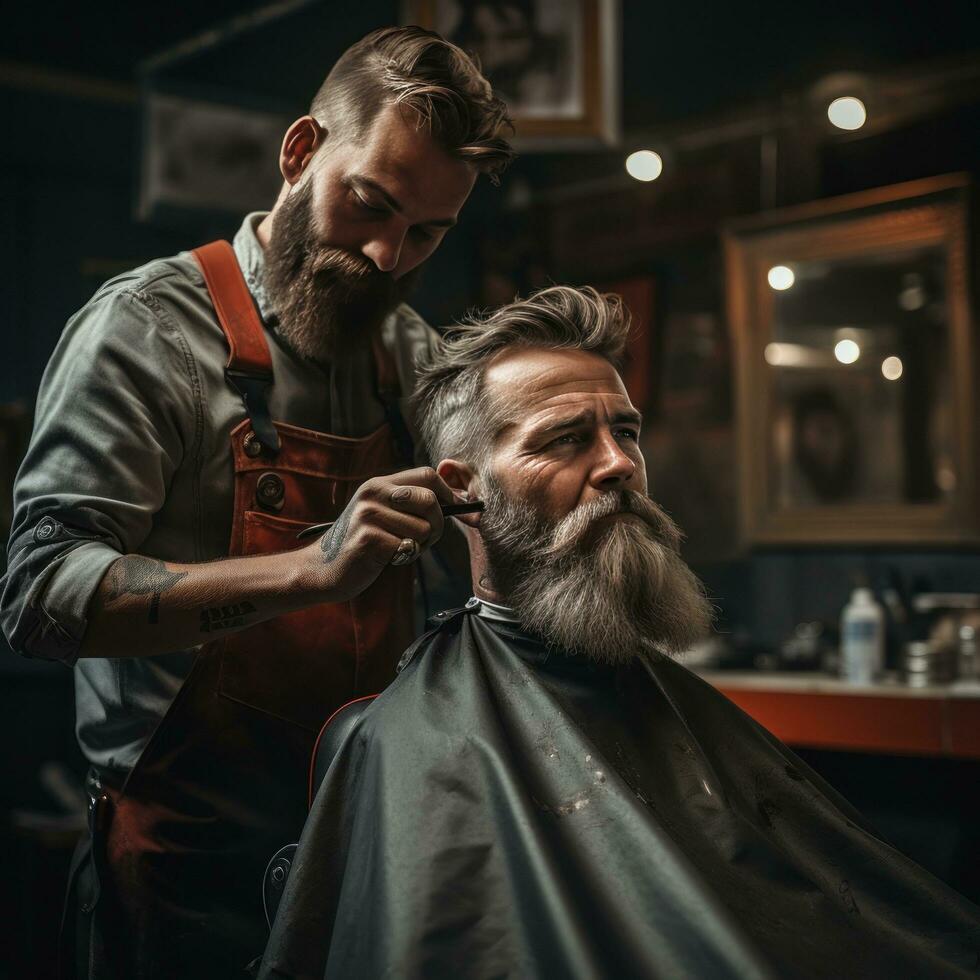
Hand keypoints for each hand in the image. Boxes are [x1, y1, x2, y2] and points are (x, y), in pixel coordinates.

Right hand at [305, 467, 454, 600]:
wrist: (323, 568)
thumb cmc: (362, 543)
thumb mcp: (382, 512)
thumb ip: (410, 503)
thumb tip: (456, 499)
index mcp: (379, 484)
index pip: (427, 474)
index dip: (448, 492)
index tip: (455, 509)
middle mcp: (373, 494)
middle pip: (430, 500)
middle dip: (438, 524)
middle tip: (425, 539)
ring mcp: (369, 515)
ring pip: (424, 529)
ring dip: (418, 546)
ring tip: (397, 548)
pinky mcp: (368, 539)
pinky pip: (408, 547)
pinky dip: (404, 557)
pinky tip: (387, 558)